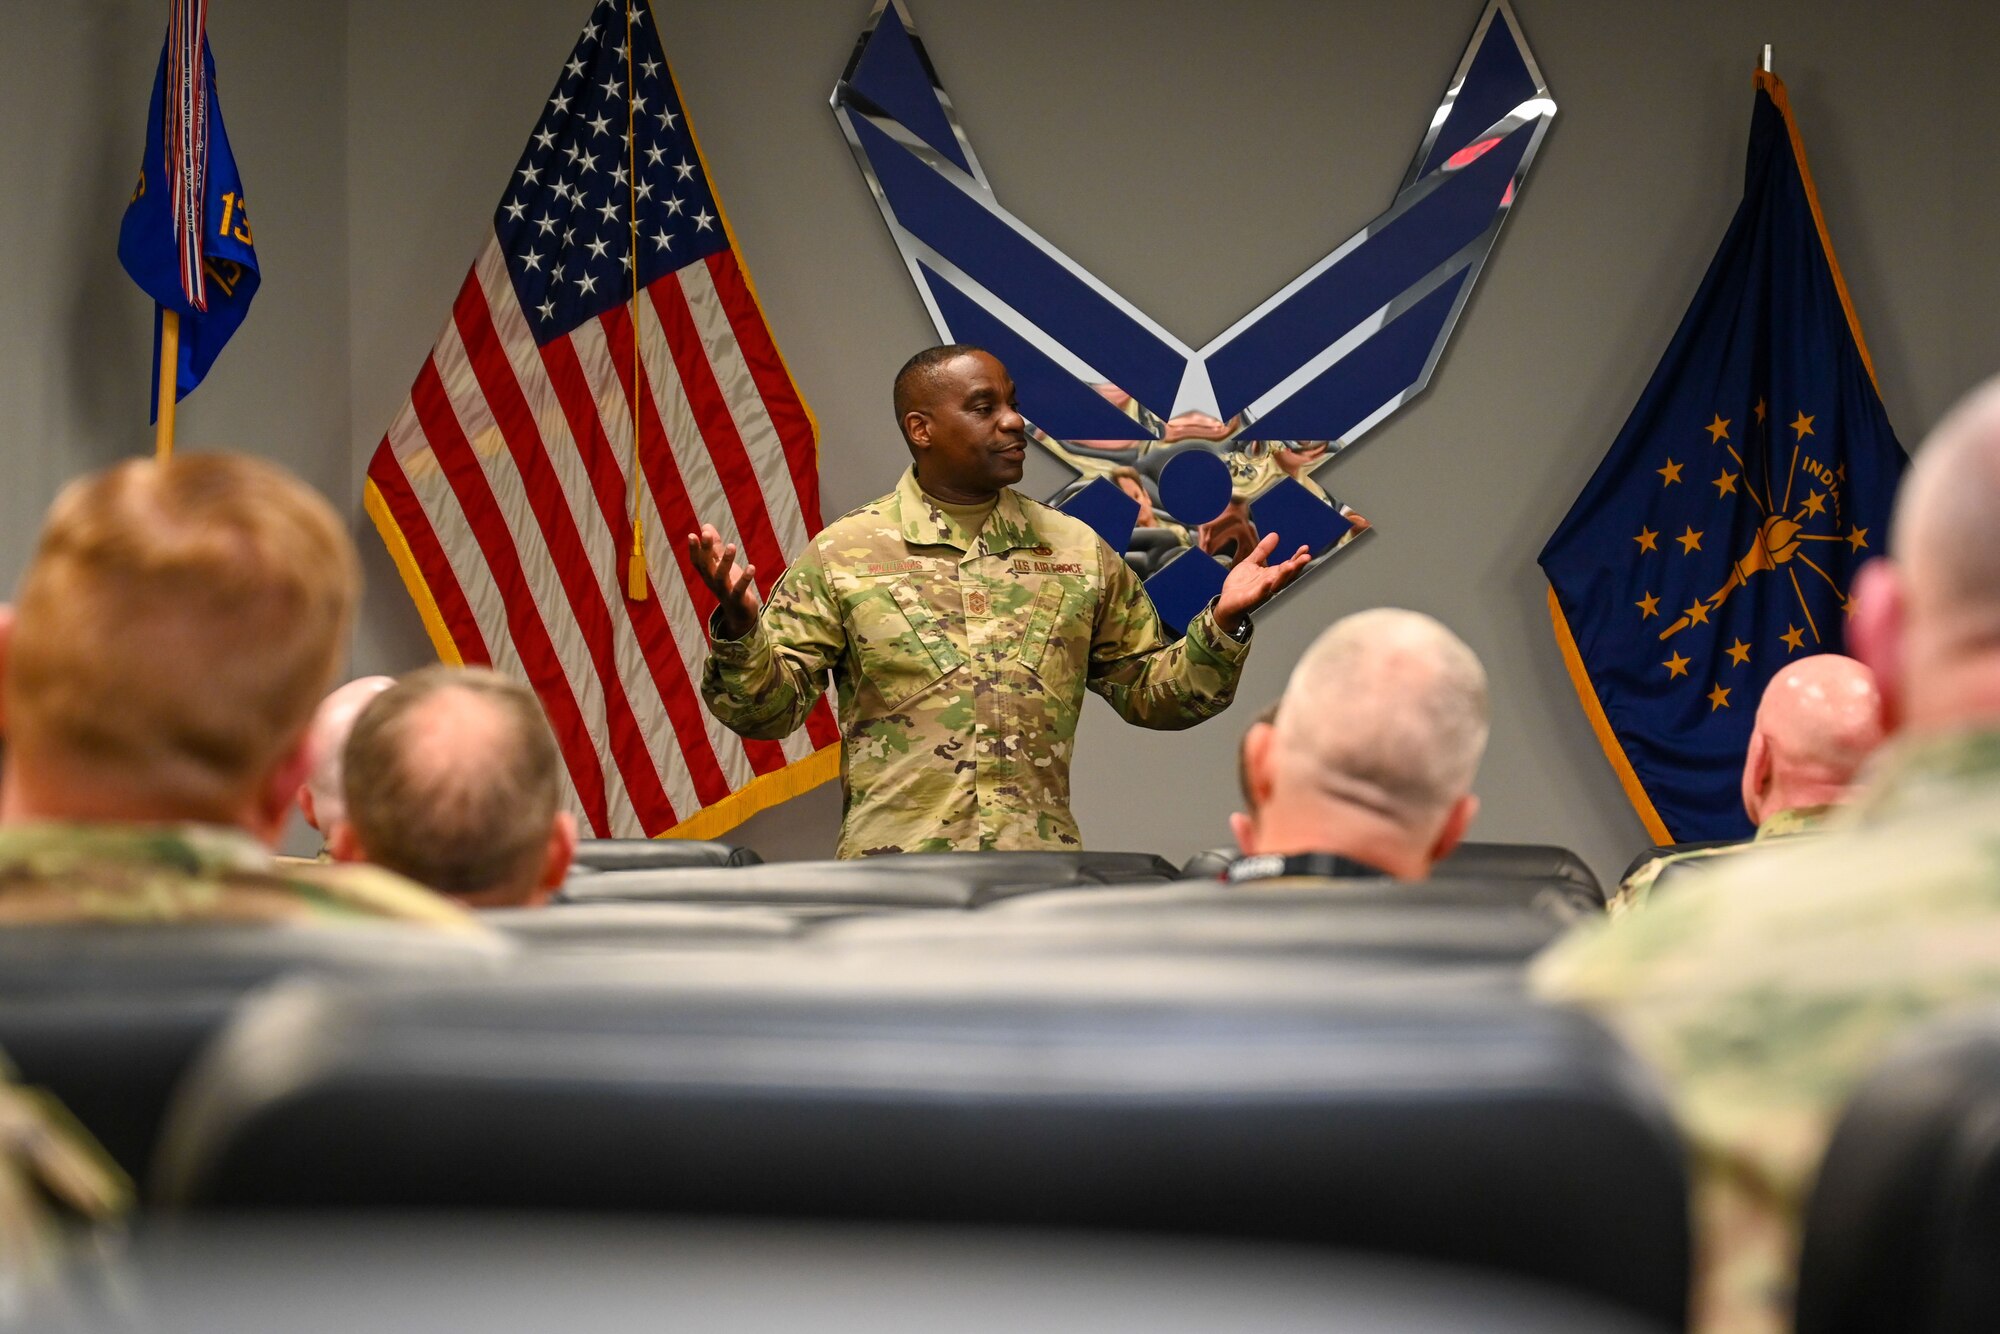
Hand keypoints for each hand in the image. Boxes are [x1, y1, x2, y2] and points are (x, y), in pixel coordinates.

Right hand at [686, 523, 761, 638]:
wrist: (740, 613)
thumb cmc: (729, 584)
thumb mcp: (721, 564)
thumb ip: (715, 547)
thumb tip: (706, 526)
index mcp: (708, 574)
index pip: (697, 561)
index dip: (694, 549)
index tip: (693, 534)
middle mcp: (712, 582)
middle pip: (706, 566)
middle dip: (706, 550)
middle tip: (707, 535)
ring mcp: (724, 591)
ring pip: (721, 577)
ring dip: (725, 561)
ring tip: (731, 546)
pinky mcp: (737, 599)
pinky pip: (739, 589)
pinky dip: (745, 579)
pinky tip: (752, 567)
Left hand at [1214, 531, 1311, 635]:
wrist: (1226, 602)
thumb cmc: (1240, 585)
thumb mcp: (1251, 562)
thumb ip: (1263, 550)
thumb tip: (1274, 535)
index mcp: (1271, 574)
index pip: (1288, 565)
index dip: (1297, 557)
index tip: (1305, 548)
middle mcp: (1270, 583)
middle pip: (1287, 575)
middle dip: (1297, 566)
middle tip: (1306, 557)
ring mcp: (1262, 592)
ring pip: (1276, 584)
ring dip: (1284, 575)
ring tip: (1291, 565)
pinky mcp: (1251, 599)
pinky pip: (1260, 593)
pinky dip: (1265, 588)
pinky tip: (1269, 580)